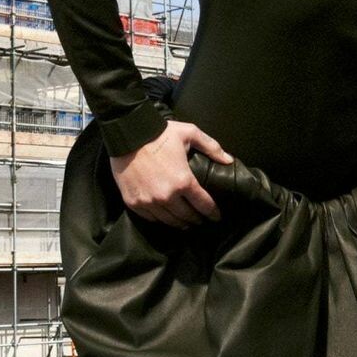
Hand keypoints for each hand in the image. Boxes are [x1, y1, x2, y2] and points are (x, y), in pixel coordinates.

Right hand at [111, 119, 234, 228]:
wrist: (128, 135)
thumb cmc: (160, 133)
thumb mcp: (190, 133)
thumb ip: (211, 147)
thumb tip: (229, 160)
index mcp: (183, 181)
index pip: (203, 204)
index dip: (213, 212)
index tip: (217, 217)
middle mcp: (167, 196)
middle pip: (187, 216)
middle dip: (196, 219)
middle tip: (201, 220)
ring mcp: (149, 201)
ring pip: (169, 220)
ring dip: (180, 223)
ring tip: (185, 223)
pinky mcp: (134, 202)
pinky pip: (151, 217)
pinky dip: (160, 219)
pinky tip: (165, 217)